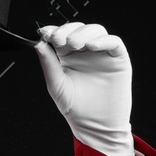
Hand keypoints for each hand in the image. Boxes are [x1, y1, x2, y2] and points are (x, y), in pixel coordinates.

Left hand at [35, 22, 134, 155]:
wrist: (96, 126)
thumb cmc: (76, 109)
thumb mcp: (57, 85)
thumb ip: (48, 64)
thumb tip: (38, 43)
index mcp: (68, 56)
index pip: (61, 35)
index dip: (53, 30)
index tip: (45, 33)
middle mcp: (85, 52)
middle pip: (78, 29)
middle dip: (67, 30)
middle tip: (58, 39)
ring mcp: (102, 54)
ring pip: (95, 31)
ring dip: (83, 33)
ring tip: (74, 44)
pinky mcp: (118, 59)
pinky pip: (114, 42)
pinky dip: (103, 40)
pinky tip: (92, 46)